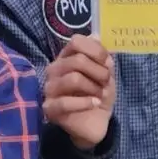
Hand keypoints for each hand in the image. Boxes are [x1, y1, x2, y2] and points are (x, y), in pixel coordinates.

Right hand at [44, 35, 115, 149]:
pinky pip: (66, 102)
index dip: (95, 50)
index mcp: (65, 58)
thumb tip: (95, 35)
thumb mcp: (105, 74)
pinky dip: (85, 102)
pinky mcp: (50, 108)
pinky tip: (95, 103)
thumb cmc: (98, 95)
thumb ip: (101, 56)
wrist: (95, 123)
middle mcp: (54, 70)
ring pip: (73, 78)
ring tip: (100, 95)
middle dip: (98, 71)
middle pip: (77, 60)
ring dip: (93, 87)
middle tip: (106, 82)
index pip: (75, 42)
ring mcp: (49, 89)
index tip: (108, 62)